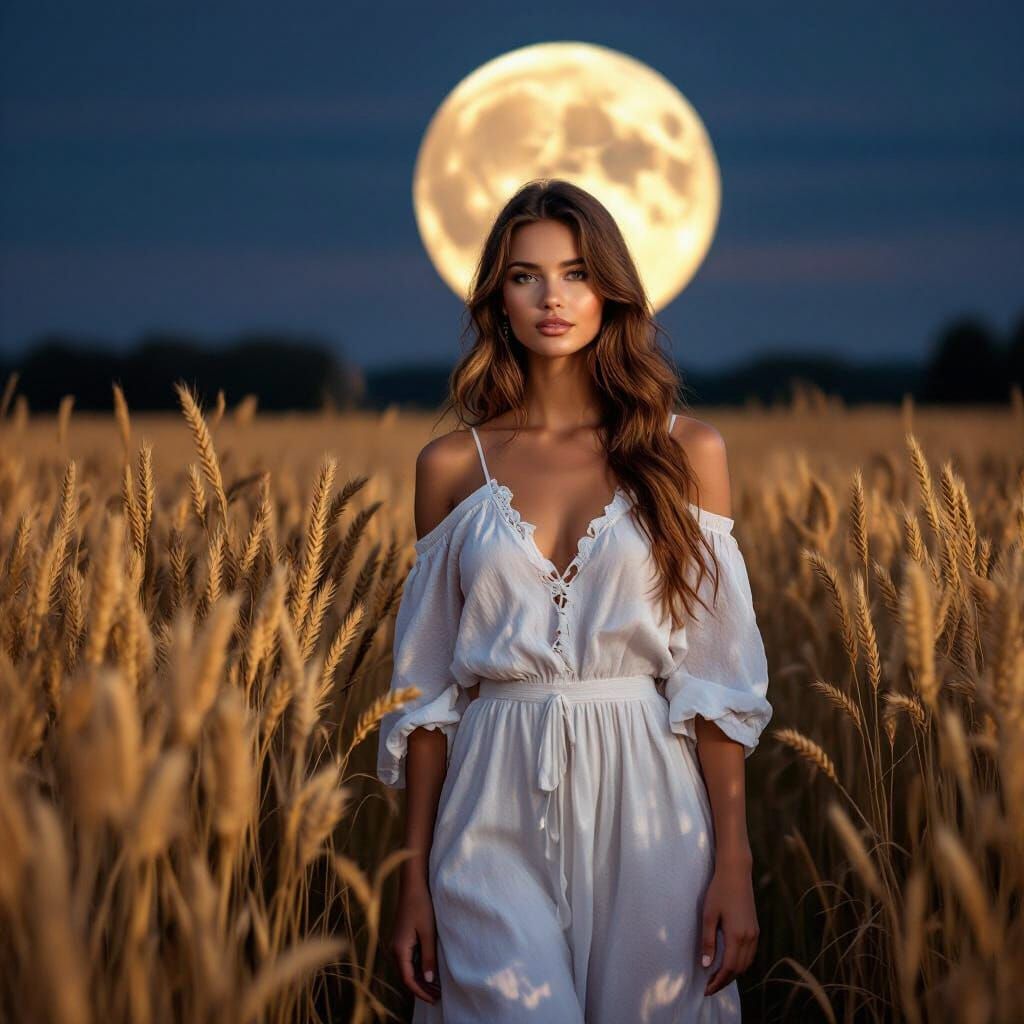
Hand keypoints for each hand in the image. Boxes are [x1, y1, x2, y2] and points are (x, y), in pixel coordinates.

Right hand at [388, 875, 442, 1003]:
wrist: (412, 885)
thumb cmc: (421, 905)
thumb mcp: (428, 932)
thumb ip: (428, 957)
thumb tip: (428, 979)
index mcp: (399, 949)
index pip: (408, 979)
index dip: (421, 992)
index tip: (434, 999)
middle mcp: (394, 949)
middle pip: (406, 976)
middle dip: (421, 988)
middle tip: (438, 996)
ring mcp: (397, 943)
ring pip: (407, 968)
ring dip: (420, 979)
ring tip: (436, 987)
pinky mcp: (401, 938)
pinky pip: (407, 959)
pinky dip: (417, 968)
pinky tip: (429, 970)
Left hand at [699, 853, 758, 996]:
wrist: (736, 873)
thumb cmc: (719, 891)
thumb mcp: (708, 915)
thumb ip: (708, 942)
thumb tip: (706, 965)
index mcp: (737, 936)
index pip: (728, 968)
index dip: (717, 982)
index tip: (706, 989)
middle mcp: (749, 938)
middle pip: (739, 970)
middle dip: (724, 981)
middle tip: (709, 987)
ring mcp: (754, 934)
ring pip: (746, 963)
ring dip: (733, 974)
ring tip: (717, 978)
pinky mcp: (755, 929)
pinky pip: (750, 954)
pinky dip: (741, 964)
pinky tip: (730, 963)